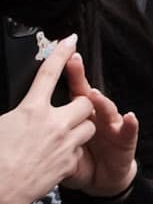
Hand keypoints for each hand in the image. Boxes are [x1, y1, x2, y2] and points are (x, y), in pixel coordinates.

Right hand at [0, 37, 95, 203]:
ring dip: (80, 128)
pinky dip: (72, 151)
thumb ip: (10, 114)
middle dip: (80, 105)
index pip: (49, 73)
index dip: (61, 53)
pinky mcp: (70, 163)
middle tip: (66, 113)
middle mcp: (53, 123)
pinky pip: (79, 150)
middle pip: (84, 102)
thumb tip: (16, 112)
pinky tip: (55, 158)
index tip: (70, 40)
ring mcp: (65, 143)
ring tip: (63, 135)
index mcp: (30, 110)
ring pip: (89, 126)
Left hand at [59, 58, 137, 198]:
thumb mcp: (58, 149)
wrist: (103, 179)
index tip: (64, 53)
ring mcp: (113, 126)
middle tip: (74, 63)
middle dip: (82, 80)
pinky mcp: (125, 140)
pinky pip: (128, 131)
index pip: (74, 90)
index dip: (70, 72)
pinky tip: (129, 118)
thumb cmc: (79, 161)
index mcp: (81, 115)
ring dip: (101, 101)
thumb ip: (46, 137)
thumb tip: (18, 129)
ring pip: (107, 110)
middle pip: (89, 95)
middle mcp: (98, 115)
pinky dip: (130, 124)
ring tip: (94, 95)